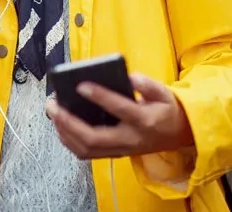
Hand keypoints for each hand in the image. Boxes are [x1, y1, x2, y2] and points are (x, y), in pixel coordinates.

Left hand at [46, 73, 194, 158]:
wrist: (179, 134)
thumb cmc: (166, 109)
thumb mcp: (165, 92)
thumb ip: (148, 84)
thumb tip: (129, 77)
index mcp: (145, 121)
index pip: (119, 109)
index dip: (99, 96)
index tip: (80, 85)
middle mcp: (130, 139)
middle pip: (94, 138)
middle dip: (68, 122)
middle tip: (52, 105)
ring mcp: (121, 149)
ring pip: (87, 149)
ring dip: (65, 132)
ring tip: (52, 113)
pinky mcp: (115, 153)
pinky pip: (87, 153)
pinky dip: (70, 141)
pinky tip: (60, 126)